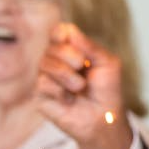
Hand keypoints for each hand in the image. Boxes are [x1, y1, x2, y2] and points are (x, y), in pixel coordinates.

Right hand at [37, 23, 132, 148]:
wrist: (104, 118)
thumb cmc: (107, 90)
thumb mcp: (108, 63)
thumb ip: (90, 46)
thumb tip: (68, 30)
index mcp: (72, 50)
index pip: (58, 32)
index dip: (62, 33)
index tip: (71, 41)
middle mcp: (56, 60)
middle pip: (52, 46)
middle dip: (71, 56)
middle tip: (83, 67)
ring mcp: (47, 77)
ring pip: (44, 63)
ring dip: (67, 75)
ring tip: (80, 87)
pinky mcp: (40, 95)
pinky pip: (42, 83)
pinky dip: (60, 91)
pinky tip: (69, 99)